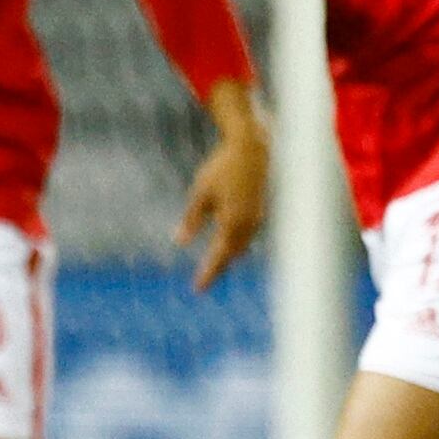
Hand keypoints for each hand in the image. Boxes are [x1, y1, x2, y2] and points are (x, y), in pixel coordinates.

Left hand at [175, 97, 267, 291]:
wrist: (252, 149)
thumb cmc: (222, 168)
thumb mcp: (200, 193)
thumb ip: (191, 220)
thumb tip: (179, 242)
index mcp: (231, 223)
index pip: (219, 257)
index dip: (208, 274)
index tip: (198, 289)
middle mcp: (247, 225)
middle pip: (232, 255)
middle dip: (218, 268)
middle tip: (204, 281)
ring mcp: (256, 218)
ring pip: (242, 246)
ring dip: (229, 257)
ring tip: (215, 266)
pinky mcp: (260, 210)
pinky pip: (248, 235)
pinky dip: (237, 243)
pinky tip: (230, 243)